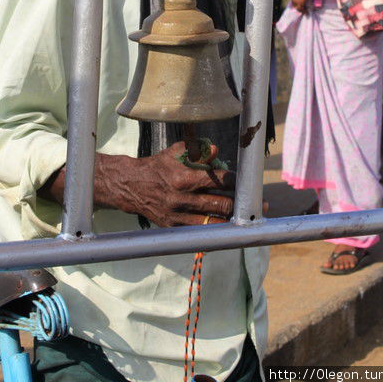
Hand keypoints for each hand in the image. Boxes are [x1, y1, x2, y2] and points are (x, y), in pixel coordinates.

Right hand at [94, 142, 234, 226]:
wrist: (131, 185)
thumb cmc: (157, 166)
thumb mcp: (175, 153)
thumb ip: (197, 151)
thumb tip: (217, 151)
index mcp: (182, 178)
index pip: (217, 180)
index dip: (234, 181)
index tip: (244, 181)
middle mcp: (180, 199)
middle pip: (219, 204)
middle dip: (238, 203)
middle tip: (251, 201)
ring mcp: (176, 216)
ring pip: (212, 222)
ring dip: (229, 220)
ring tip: (242, 216)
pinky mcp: (173, 227)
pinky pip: (198, 232)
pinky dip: (212, 230)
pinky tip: (225, 228)